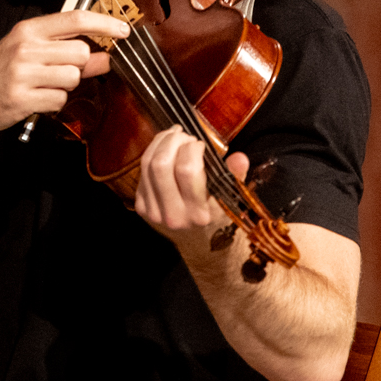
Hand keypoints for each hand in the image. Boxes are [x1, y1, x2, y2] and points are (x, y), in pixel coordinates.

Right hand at [0, 10, 126, 141]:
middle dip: (79, 66)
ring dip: (66, 86)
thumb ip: (69, 53)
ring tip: (45, 86)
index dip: (104, 24)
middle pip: (80, 53)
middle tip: (61, 71)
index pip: (75, 19)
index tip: (123, 30)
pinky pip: (60, 100)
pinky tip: (37, 99)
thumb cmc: (2, 70)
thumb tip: (105, 56)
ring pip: (73, 78)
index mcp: (29, 30)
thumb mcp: (32, 53)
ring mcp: (23, 73)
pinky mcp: (21, 98)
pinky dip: (54, 103)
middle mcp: (25, 48)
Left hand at [133, 126, 249, 243]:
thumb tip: (240, 158)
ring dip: (160, 143)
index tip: (200, 144)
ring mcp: (153, 212)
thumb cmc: (218, 217)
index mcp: (198, 214)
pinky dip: (152, 154)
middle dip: (172, 141)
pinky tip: (164, 148)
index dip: (192, 148)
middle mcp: (173, 215)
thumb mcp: (231, 199)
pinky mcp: (141, 207)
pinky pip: (141, 172)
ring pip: (147, 165)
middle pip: (161, 164)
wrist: (198, 245)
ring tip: (174, 135)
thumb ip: (235, 177)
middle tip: (184, 135)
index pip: (187, 170)